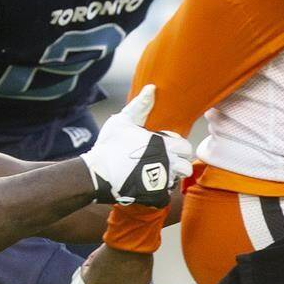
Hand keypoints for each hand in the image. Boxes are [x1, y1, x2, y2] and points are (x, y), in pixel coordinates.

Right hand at [79, 85, 192, 206]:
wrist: (97, 173)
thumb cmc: (110, 144)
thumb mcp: (124, 120)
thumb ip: (140, 105)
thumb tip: (152, 88)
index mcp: (164, 145)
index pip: (186, 147)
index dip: (176, 147)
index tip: (164, 146)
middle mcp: (168, 163)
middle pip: (186, 166)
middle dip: (177, 164)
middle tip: (162, 161)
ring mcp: (161, 181)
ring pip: (175, 181)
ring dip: (167, 177)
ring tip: (151, 173)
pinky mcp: (154, 195)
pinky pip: (164, 195)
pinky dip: (157, 191)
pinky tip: (144, 184)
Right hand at [82, 244, 153, 283]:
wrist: (129, 247)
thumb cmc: (140, 256)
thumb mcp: (144, 274)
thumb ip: (134, 283)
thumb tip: (128, 278)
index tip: (124, 274)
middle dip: (111, 280)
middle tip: (114, 264)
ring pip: (98, 282)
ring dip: (101, 272)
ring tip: (109, 257)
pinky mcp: (90, 283)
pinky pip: (86, 272)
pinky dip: (90, 263)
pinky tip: (99, 255)